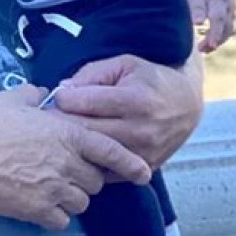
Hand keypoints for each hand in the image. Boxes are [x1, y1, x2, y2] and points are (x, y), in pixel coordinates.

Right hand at [0, 84, 150, 229]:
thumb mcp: (15, 99)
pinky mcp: (40, 209)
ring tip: (52, 186)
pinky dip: (55, 213)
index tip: (143, 172)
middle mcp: (66, 161)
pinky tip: (40, 202)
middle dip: (86, 177)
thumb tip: (43, 93)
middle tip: (66, 170)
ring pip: (81, 201)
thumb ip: (35, 96)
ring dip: (72, 196)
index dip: (129, 162)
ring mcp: (55, 187)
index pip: (109, 150)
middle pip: (95, 180)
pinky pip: (61, 219)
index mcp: (66, 133)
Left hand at [49, 53, 203, 169]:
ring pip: (94, 154)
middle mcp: (139, 130)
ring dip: (74, 143)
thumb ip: (91, 74)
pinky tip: (83, 148)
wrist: (187, 104)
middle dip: (62, 123)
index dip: (63, 98)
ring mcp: (142, 153)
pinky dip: (91, 160)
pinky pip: (107, 171)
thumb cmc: (150, 78)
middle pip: (85, 131)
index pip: (85, 103)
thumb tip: (63, 89)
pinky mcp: (143, 167)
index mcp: (134, 100)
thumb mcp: (123, 64)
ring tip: (62, 132)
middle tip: (48, 117)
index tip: (56, 95)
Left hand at [187, 0, 235, 51]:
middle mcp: (229, 7)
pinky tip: (208, 42)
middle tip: (201, 49)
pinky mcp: (231, 15)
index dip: (216, 33)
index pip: (219, 19)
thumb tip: (197, 23)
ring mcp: (232, 11)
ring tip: (202, 49)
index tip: (211, 45)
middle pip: (225, 28)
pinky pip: (227, 29)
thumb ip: (196, 7)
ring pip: (228, 30)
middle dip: (215, 41)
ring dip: (218, 41)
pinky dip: (220, 36)